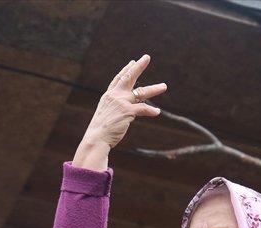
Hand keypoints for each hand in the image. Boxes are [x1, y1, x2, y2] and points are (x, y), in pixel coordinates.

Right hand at [73, 54, 167, 170]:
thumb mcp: (106, 115)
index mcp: (108, 96)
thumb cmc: (100, 131)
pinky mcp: (127, 111)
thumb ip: (115, 110)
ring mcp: (121, 102)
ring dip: (154, 89)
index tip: (132, 62)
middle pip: (129, 77)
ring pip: (141, 92)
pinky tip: (157, 112)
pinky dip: (151, 111)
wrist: (96, 138)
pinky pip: (143, 109)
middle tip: (147, 57)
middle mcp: (115, 96)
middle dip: (138, 67)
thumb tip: (125, 112)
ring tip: (164, 86)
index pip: (118, 79)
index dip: (126, 70)